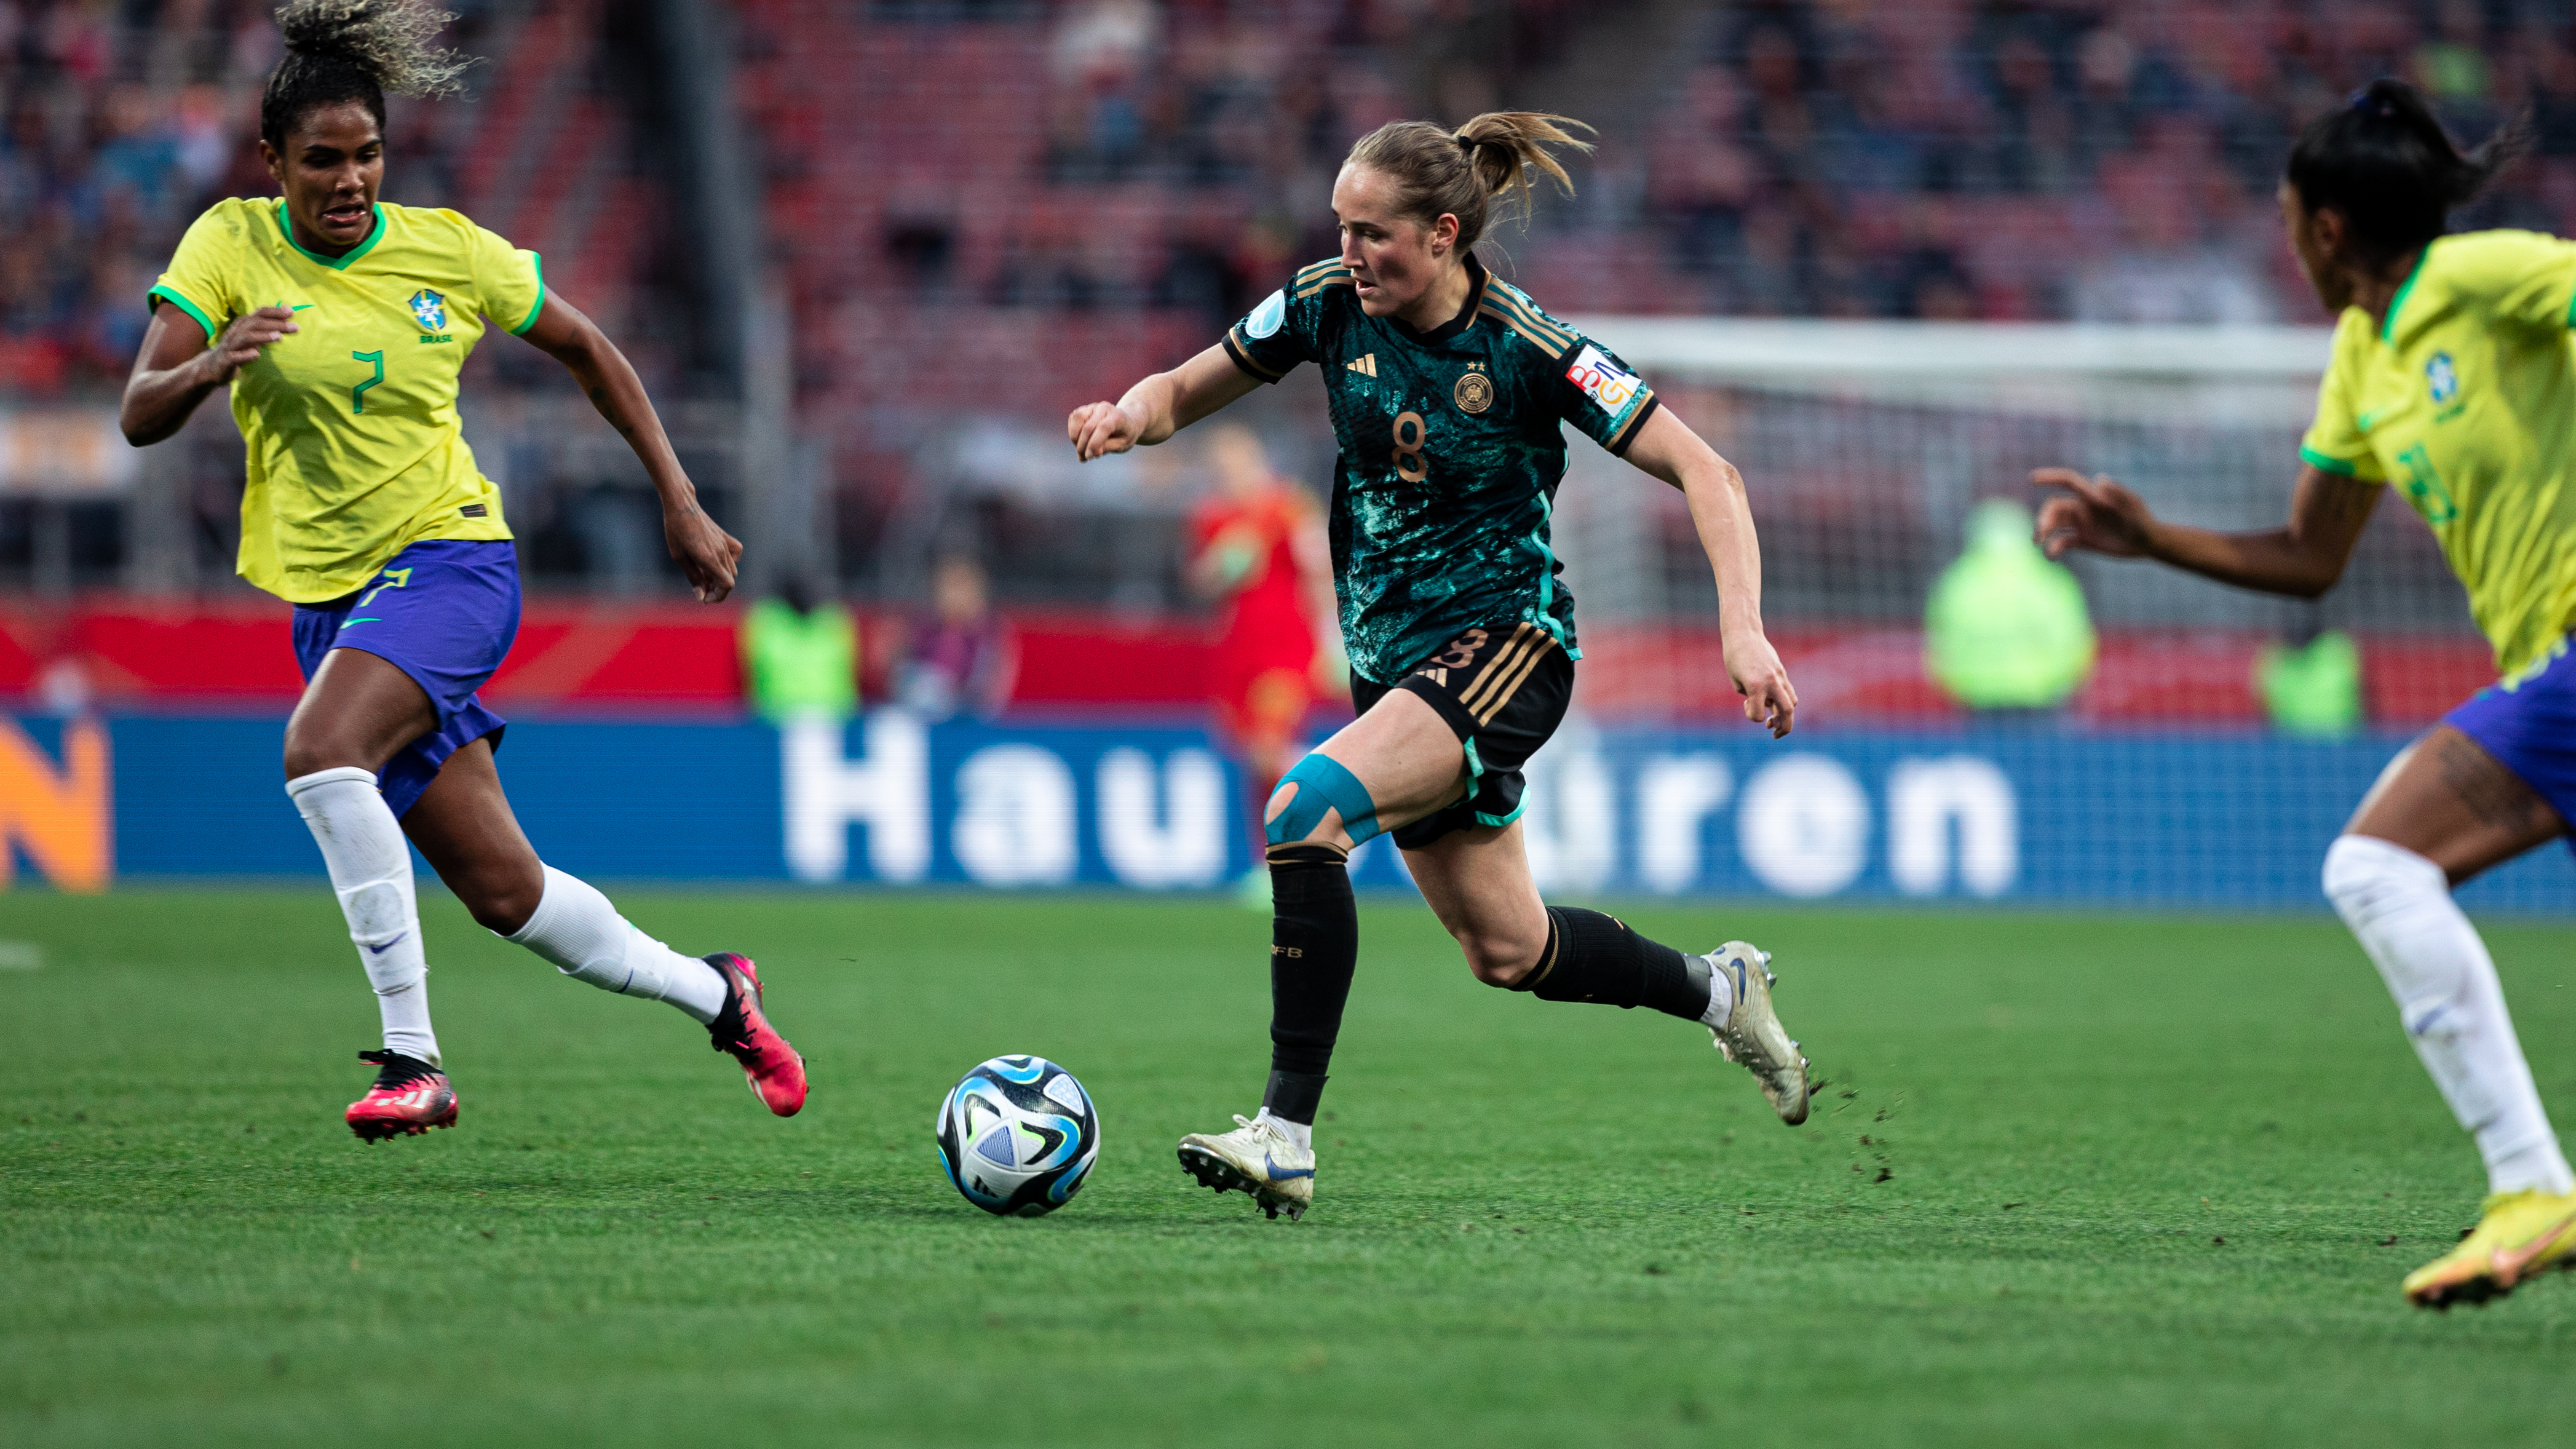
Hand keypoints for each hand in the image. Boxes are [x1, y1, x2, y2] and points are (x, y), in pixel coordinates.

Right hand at [204, 305, 297, 381]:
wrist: (213, 366)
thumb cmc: (237, 350)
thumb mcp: (251, 338)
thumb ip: (265, 330)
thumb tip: (287, 321)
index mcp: (243, 325)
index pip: (259, 313)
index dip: (275, 311)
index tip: (292, 311)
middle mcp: (236, 332)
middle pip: (256, 323)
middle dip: (276, 324)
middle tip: (296, 327)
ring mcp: (230, 345)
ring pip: (246, 337)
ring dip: (263, 336)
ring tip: (279, 337)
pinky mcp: (226, 359)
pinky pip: (235, 357)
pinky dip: (245, 355)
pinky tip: (257, 355)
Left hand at [663, 496, 742, 602]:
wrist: (681, 505)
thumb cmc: (675, 530)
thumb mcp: (679, 557)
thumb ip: (693, 577)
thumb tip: (700, 596)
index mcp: (709, 559)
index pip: (727, 585)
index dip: (718, 596)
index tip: (704, 598)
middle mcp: (721, 552)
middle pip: (730, 580)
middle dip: (717, 590)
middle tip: (702, 590)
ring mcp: (725, 544)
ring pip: (732, 570)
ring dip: (721, 578)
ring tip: (705, 578)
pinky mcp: (725, 537)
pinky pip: (736, 554)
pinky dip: (730, 563)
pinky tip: (718, 561)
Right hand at [1067, 401, 1140, 461]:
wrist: (1127, 421)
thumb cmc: (1125, 435)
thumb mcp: (1122, 445)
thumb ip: (1107, 447)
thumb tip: (1091, 453)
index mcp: (1118, 416)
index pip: (1103, 428)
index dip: (1094, 444)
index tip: (1090, 457)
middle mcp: (1104, 408)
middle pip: (1088, 426)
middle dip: (1083, 446)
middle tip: (1084, 458)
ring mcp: (1093, 406)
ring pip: (1077, 418)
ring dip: (1075, 437)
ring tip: (1080, 450)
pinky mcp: (1084, 409)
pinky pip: (1073, 418)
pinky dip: (1073, 432)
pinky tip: (1080, 441)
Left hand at [1723, 627, 1797, 737]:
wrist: (1744, 634)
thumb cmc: (1734, 658)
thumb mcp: (1736, 681)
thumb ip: (1752, 697)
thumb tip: (1768, 705)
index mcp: (1755, 686)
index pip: (1758, 715)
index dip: (1751, 715)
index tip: (1746, 704)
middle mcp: (1771, 682)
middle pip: (1787, 711)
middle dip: (1784, 727)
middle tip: (1774, 734)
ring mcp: (1779, 676)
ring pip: (1792, 702)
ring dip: (1785, 715)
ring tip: (1773, 720)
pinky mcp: (1782, 672)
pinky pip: (1788, 691)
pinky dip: (1783, 701)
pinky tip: (1773, 702)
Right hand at [2031, 467, 2156, 559]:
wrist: (2147, 543)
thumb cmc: (2143, 520)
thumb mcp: (2133, 506)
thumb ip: (2118, 493)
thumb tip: (2099, 478)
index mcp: (2092, 496)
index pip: (2068, 482)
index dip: (2050, 478)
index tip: (2032, 479)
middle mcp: (2083, 508)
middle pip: (2054, 507)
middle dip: (2043, 518)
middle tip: (2039, 534)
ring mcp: (2081, 524)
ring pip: (2054, 524)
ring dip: (2043, 532)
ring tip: (2040, 545)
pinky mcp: (2082, 540)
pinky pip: (2061, 542)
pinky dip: (2053, 548)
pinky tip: (2052, 557)